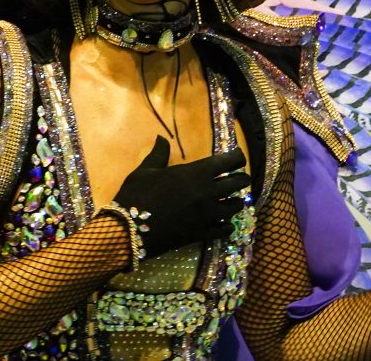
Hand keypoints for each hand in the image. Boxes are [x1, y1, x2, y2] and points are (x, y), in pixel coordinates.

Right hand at [108, 137, 249, 259]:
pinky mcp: (203, 234)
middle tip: (237, 177)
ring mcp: (208, 215)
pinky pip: (225, 229)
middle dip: (241, 178)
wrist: (130, 229)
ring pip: (236, 207)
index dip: (238, 157)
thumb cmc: (137, 194)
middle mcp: (208, 192)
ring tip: (231, 199)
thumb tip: (161, 137)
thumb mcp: (146, 170)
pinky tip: (224, 223)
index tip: (236, 158)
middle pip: (239, 183)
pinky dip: (227, 225)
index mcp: (196, 173)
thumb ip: (159, 153)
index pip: (230, 161)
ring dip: (235, 201)